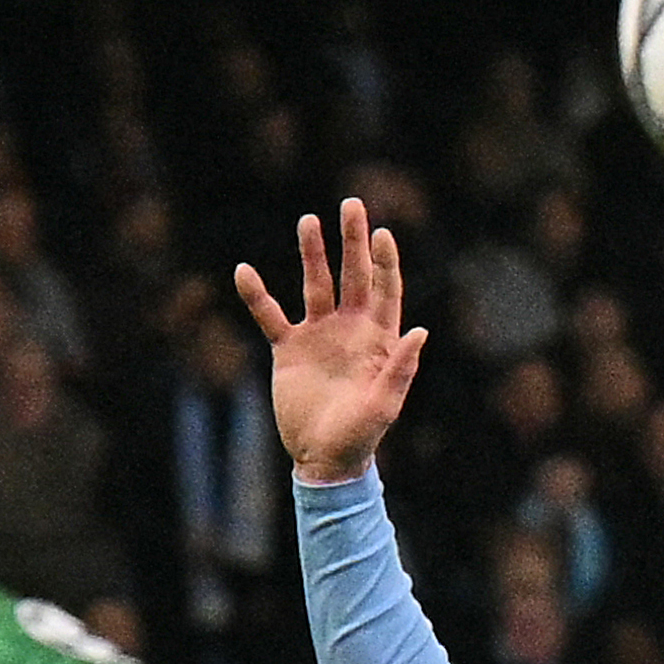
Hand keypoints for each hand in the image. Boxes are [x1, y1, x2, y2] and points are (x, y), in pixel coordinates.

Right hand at [232, 201, 428, 483]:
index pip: (385, 289)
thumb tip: (419, 331)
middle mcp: (350, 329)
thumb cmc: (361, 436)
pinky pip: (270, 316)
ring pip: (314, 285)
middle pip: (353, 275)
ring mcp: (319, 335)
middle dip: (352, 240)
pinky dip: (257, 295)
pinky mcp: (289, 349)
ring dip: (312, 254)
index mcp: (379, 338)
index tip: (382, 233)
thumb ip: (400, 369)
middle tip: (351, 204)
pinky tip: (243, 271)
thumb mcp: (384, 406)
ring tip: (308, 222)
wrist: (324, 458)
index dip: (385, 261)